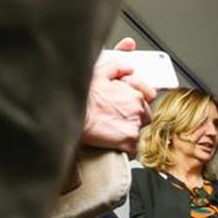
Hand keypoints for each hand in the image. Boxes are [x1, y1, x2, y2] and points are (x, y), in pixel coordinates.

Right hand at [81, 37, 155, 152]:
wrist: (68, 114)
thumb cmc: (82, 95)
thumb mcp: (98, 73)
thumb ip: (116, 68)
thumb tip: (127, 68)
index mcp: (134, 93)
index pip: (148, 98)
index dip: (137, 102)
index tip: (128, 106)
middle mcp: (138, 108)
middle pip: (144, 116)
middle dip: (132, 118)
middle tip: (115, 120)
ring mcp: (135, 125)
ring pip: (138, 132)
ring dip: (128, 133)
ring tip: (111, 131)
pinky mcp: (129, 141)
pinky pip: (133, 149)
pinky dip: (125, 148)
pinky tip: (113, 144)